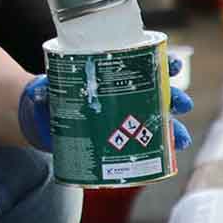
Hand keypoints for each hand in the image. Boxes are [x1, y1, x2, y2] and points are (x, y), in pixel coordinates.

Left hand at [21, 57, 193, 153]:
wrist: (45, 118)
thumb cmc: (52, 94)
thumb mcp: (51, 88)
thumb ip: (48, 90)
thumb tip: (41, 94)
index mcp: (117, 74)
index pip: (147, 64)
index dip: (164, 63)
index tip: (173, 65)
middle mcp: (129, 94)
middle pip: (160, 93)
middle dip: (175, 98)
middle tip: (182, 104)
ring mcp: (128, 117)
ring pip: (159, 120)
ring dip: (174, 129)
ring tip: (180, 140)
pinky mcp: (124, 139)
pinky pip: (146, 143)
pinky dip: (159, 151)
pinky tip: (168, 159)